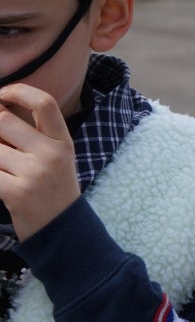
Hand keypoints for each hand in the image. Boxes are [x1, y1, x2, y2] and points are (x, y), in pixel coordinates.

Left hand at [0, 84, 79, 240]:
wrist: (62, 230)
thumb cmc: (52, 189)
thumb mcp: (53, 158)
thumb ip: (30, 135)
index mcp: (62, 141)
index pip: (43, 102)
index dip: (17, 91)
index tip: (1, 95)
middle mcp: (52, 154)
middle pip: (4, 120)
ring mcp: (35, 173)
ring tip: (3, 167)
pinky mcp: (17, 192)